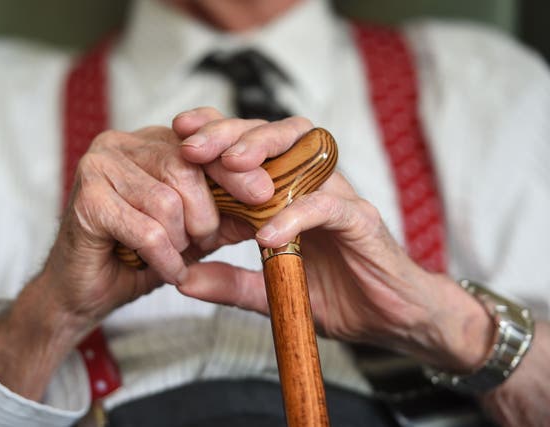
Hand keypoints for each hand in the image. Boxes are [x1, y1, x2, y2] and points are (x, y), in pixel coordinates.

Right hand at [0, 122, 280, 399]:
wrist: (86, 292)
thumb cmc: (139, 256)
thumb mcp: (194, 231)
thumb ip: (226, 212)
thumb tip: (269, 199)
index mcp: (149, 142)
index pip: (202, 139)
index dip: (236, 167)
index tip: (264, 194)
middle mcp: (121, 143)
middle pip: (186, 168)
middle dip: (205, 215)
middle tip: (203, 243)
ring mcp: (98, 166)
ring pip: (168, 201)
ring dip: (181, 241)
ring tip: (175, 257)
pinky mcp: (86, 199)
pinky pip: (147, 230)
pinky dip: (164, 258)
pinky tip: (166, 271)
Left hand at [173, 109, 494, 372]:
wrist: (391, 319)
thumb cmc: (337, 296)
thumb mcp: (272, 291)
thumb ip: (230, 283)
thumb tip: (182, 279)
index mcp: (287, 193)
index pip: (251, 148)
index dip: (216, 134)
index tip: (178, 135)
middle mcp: (311, 185)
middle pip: (272, 135)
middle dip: (230, 132)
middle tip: (193, 145)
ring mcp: (337, 198)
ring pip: (303, 152)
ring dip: (263, 151)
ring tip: (227, 166)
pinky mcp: (360, 220)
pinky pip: (327, 206)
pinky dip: (295, 215)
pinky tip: (266, 234)